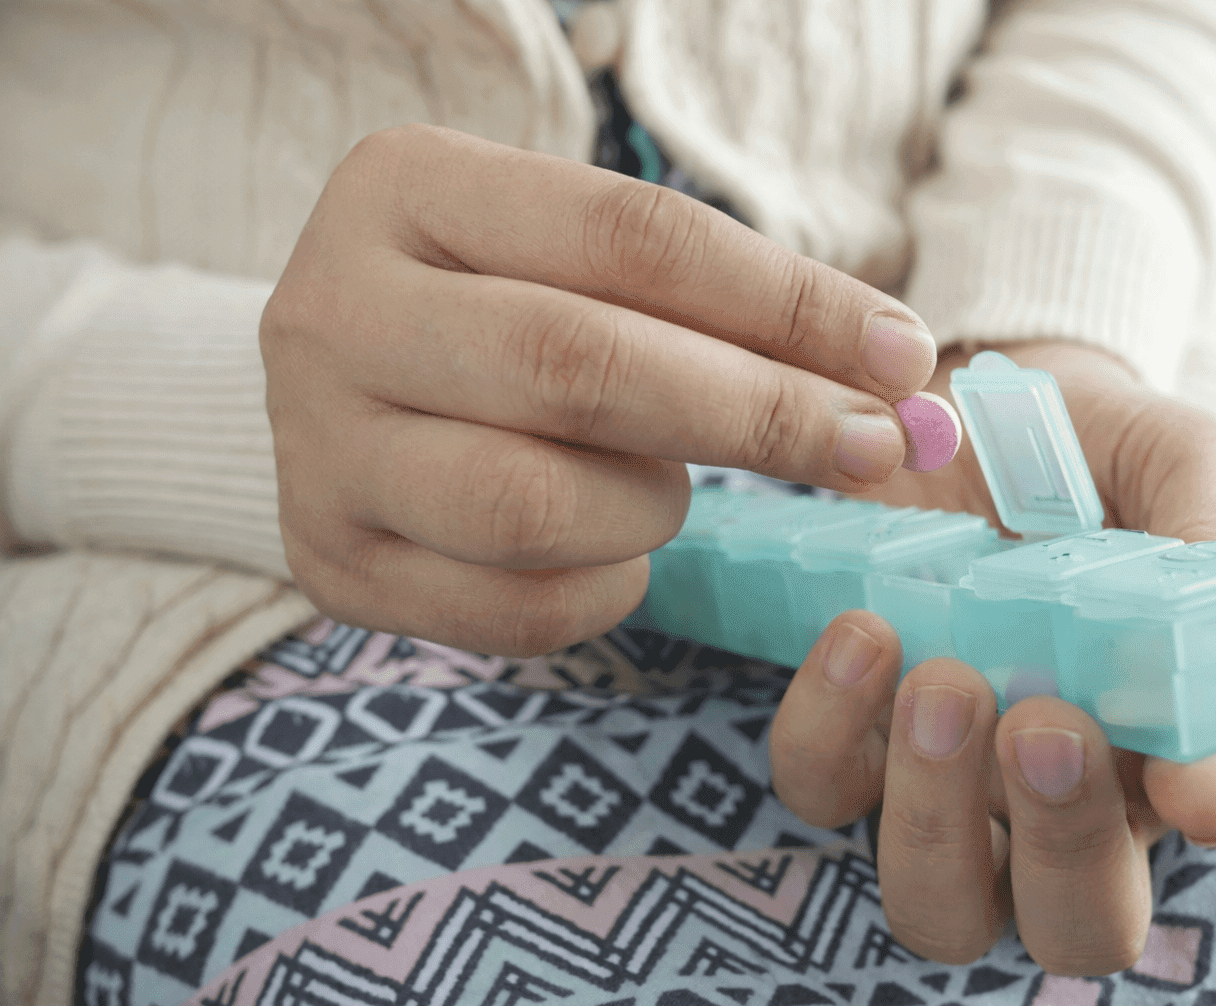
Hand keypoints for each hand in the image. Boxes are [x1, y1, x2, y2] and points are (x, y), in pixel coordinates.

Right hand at [262, 125, 939, 654]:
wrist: (346, 383)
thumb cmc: (502, 307)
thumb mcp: (580, 259)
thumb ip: (719, 302)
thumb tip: (901, 377)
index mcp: (405, 187)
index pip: (629, 236)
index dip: (786, 302)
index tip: (902, 355)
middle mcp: (332, 309)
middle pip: (578, 367)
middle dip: (756, 416)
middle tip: (869, 449)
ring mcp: (313, 446)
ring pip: (534, 505)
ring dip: (651, 509)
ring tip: (666, 488)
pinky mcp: (329, 560)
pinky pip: (512, 609)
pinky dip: (605, 590)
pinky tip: (613, 553)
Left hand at [769, 341, 1215, 974]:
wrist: (962, 400)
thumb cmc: (1090, 447)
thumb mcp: (1175, 462)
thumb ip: (1213, 555)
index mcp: (1165, 731)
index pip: (1204, 813)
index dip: (1206, 807)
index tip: (1189, 775)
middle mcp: (1056, 791)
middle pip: (1070, 924)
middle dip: (1062, 850)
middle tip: (1042, 724)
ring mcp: (944, 778)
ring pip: (936, 901)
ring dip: (935, 812)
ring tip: (940, 678)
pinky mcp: (848, 734)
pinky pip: (820, 788)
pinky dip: (828, 730)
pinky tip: (860, 631)